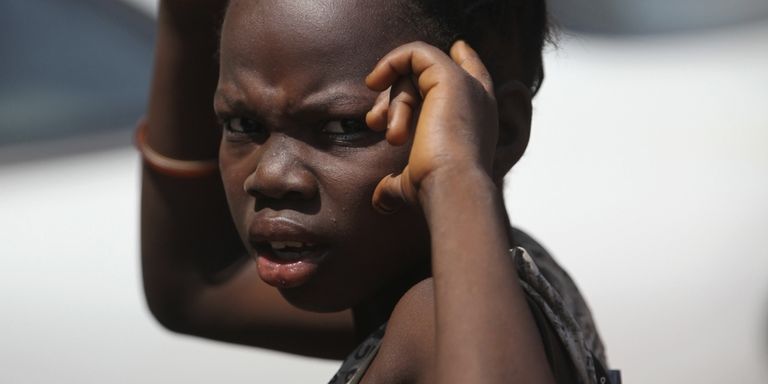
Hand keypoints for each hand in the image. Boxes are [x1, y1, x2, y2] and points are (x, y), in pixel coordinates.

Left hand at [365, 41, 497, 212]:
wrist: (452, 189)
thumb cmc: (438, 191)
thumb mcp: (417, 183)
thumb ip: (398, 184)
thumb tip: (381, 202)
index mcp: (478, 119)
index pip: (474, 74)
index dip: (461, 60)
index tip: (452, 51)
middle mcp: (478, 98)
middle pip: (431, 74)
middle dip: (396, 96)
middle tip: (374, 122)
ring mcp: (467, 85)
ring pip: (418, 70)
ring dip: (390, 98)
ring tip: (378, 126)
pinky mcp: (449, 76)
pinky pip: (416, 52)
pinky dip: (391, 63)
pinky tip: (374, 83)